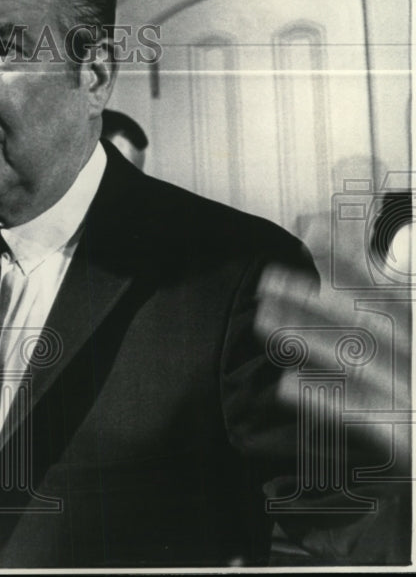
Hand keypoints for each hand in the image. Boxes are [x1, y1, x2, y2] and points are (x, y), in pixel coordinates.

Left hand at [255, 260, 410, 467]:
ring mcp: (415, 395)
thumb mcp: (408, 330)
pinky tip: (287, 385)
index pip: (383, 287)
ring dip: (310, 338)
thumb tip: (370, 252)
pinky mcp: (408, 438)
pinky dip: (325, 398)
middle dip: (315, 298)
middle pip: (365, 319)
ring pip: (357, 360)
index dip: (349, 256)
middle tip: (265, 279)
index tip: (310, 228)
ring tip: (265, 320)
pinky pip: (362, 415)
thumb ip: (391, 298)